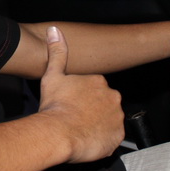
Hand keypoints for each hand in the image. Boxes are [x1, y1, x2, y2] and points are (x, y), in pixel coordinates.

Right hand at [37, 26, 124, 162]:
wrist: (58, 133)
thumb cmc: (55, 106)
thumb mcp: (52, 75)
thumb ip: (57, 52)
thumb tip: (55, 31)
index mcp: (99, 81)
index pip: (95, 88)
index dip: (83, 97)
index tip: (72, 103)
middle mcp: (112, 97)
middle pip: (104, 103)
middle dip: (93, 109)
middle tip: (76, 116)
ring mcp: (116, 117)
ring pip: (109, 120)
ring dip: (99, 124)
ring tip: (81, 129)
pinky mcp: (117, 136)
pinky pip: (112, 137)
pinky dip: (103, 139)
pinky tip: (88, 139)